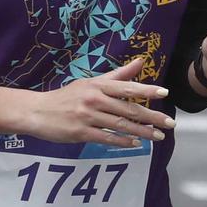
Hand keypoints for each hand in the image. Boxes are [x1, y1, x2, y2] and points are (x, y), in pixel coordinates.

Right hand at [21, 58, 172, 148]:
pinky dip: (123, 141)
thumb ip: (117, 76)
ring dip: (142, 132)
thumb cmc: (66, 97)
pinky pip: (106, 138)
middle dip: (151, 116)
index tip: (165, 93)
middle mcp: (94, 99)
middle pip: (128, 108)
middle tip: (169, 123)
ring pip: (120, 125)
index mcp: (97, 85)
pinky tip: (136, 144)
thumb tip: (140, 62)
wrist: (37, 111)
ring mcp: (87, 116)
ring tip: (158, 136)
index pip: (126, 86)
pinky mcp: (80, 132)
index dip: (146, 89)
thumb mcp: (90, 83)